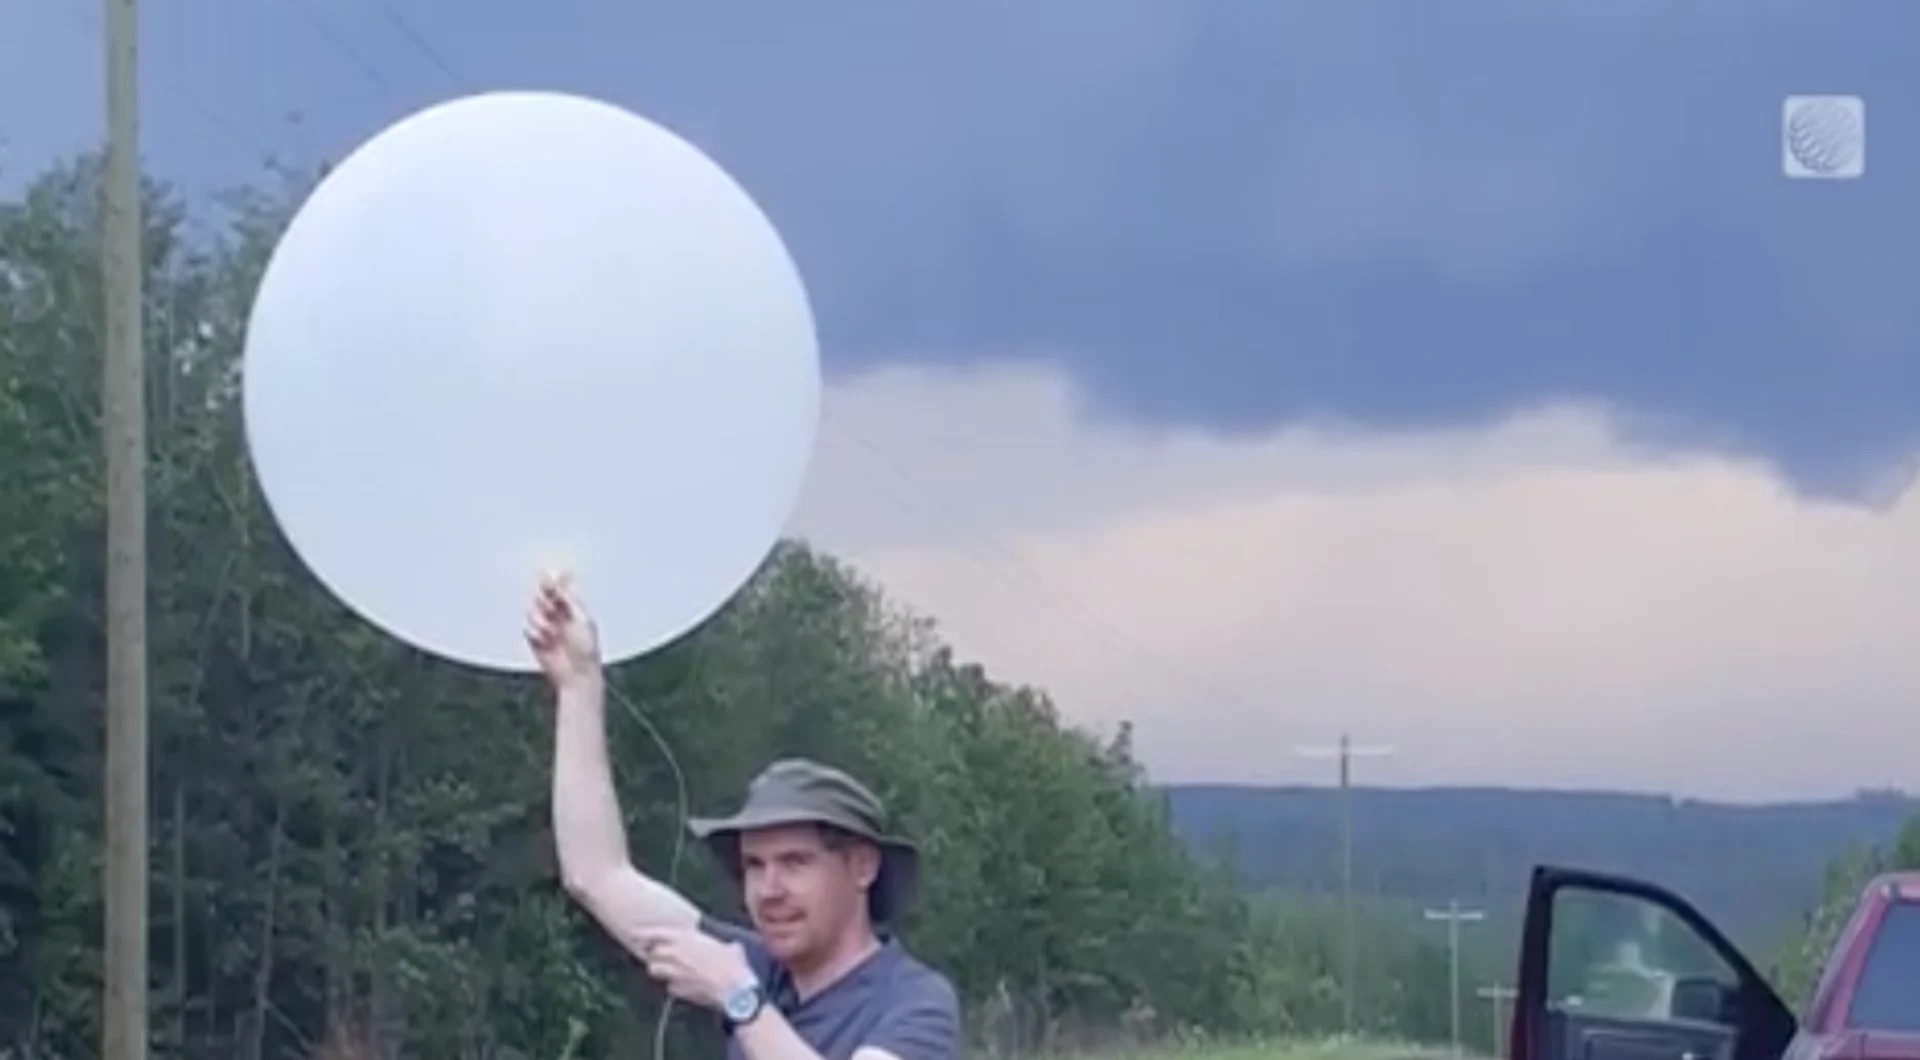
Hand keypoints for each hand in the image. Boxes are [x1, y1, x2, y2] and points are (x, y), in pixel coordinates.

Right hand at [523, 573, 601, 690]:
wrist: (577, 674)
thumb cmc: (586, 648)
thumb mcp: (582, 619)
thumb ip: (570, 600)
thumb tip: (562, 581)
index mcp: (572, 608)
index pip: (558, 589)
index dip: (551, 581)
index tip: (545, 574)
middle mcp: (558, 615)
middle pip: (542, 597)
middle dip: (544, 602)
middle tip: (552, 610)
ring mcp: (546, 627)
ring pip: (532, 612)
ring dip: (541, 621)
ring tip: (553, 634)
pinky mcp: (535, 639)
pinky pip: (527, 628)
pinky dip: (536, 634)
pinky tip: (546, 643)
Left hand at [632, 926, 756, 1009]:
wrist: (734, 990)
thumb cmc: (734, 965)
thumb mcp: (730, 947)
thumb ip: (723, 945)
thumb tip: (732, 947)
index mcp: (687, 938)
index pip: (656, 933)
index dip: (643, 933)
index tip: (634, 934)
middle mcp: (676, 953)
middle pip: (652, 953)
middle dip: (654, 955)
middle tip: (658, 955)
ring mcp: (674, 972)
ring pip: (654, 970)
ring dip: (659, 970)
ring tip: (668, 971)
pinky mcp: (676, 989)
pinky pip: (669, 987)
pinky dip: (674, 986)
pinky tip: (685, 987)